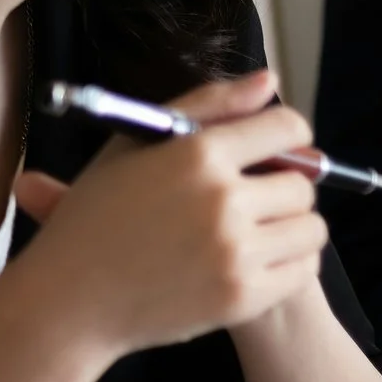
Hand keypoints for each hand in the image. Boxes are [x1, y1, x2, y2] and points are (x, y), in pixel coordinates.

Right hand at [11, 70, 327, 358]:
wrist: (70, 300)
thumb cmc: (98, 217)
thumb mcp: (137, 145)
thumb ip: (209, 106)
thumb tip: (271, 81)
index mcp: (197, 153)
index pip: (286, 128)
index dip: (290, 137)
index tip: (281, 150)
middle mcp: (222, 199)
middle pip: (302, 184)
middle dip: (286, 188)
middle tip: (258, 200)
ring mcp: (235, 252)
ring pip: (311, 228)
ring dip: (293, 227)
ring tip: (261, 232)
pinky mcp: (243, 297)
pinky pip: (304, 270)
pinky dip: (291, 265)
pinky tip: (260, 262)